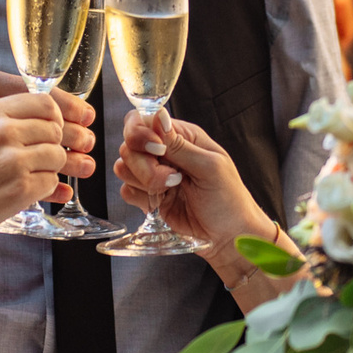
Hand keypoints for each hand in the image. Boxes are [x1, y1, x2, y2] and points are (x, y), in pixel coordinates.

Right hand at [0, 87, 90, 246]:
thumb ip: (3, 119)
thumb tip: (52, 120)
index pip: (45, 102)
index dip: (57, 117)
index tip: (55, 129)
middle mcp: (2, 130)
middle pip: (55, 129)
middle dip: (54, 145)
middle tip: (41, 159)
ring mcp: (12, 159)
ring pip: (57, 155)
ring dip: (49, 168)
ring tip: (28, 177)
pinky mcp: (20, 188)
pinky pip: (51, 182)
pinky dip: (43, 189)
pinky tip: (22, 192)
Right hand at [112, 112, 271, 253]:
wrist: (228, 236)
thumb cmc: (229, 199)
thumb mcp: (210, 167)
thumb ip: (180, 144)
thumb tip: (158, 116)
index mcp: (182, 136)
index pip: (143, 120)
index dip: (140, 134)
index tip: (157, 151)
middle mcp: (164, 152)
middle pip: (129, 145)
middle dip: (145, 165)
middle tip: (173, 179)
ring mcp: (154, 174)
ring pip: (124, 167)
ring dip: (144, 182)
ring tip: (171, 190)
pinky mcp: (148, 196)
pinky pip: (126, 190)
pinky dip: (140, 198)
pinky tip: (161, 202)